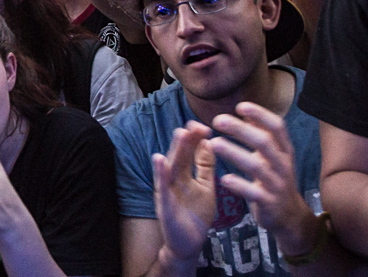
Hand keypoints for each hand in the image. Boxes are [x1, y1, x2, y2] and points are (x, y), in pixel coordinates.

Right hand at [153, 122, 215, 262]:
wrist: (188, 244)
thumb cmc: (195, 215)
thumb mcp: (205, 187)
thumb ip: (205, 166)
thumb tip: (208, 142)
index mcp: (185, 175)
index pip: (190, 152)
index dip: (196, 139)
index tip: (204, 126)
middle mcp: (175, 179)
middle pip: (180, 155)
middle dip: (186, 140)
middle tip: (193, 124)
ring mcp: (168, 190)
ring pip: (171, 167)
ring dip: (174, 150)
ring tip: (180, 133)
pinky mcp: (164, 204)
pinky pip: (162, 187)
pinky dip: (160, 173)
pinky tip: (159, 159)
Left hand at [209, 103, 319, 254]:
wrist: (290, 216)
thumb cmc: (275, 179)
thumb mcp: (274, 156)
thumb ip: (262, 135)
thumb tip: (246, 111)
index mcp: (284, 150)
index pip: (277, 127)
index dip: (260, 115)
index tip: (240, 106)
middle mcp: (283, 165)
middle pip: (264, 142)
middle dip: (241, 129)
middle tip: (218, 120)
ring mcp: (277, 184)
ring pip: (257, 166)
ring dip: (234, 153)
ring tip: (214, 143)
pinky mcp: (269, 203)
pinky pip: (254, 193)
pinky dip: (239, 185)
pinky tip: (224, 178)